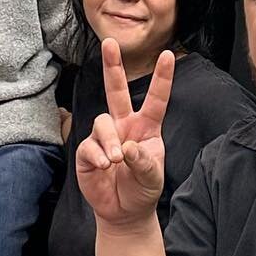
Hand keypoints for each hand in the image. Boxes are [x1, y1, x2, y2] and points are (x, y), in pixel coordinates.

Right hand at [75, 39, 173, 228]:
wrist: (124, 212)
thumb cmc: (142, 189)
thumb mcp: (152, 178)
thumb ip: (143, 162)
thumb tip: (128, 146)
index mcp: (146, 128)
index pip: (156, 100)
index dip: (162, 78)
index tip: (168, 55)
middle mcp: (124, 126)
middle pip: (117, 90)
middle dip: (113, 66)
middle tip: (110, 42)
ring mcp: (104, 137)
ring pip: (101, 121)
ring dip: (109, 140)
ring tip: (116, 160)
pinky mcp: (87, 152)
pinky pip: (88, 145)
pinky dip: (97, 155)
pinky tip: (104, 167)